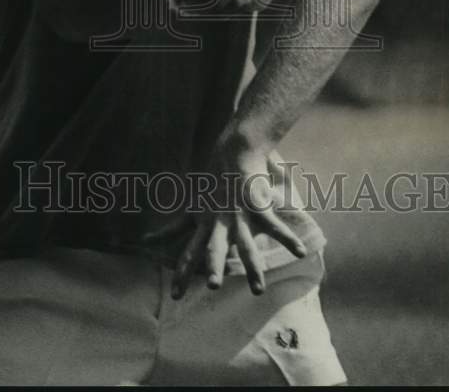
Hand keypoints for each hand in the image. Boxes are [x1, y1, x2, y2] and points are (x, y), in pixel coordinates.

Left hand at [171, 130, 306, 299]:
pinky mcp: (257, 205)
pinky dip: (287, 239)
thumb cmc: (211, 182)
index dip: (182, 273)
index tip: (175, 296)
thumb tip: (147, 241)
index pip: (189, 252)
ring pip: (245, 244)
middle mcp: (219, 222)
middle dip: (214, 265)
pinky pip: (274, 225)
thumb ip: (173, 227)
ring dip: (251, 266)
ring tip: (258, 289)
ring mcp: (238, 214)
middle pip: (215, 247)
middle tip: (213, 286)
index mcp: (203, 224)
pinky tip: (300, 253)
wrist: (233, 151)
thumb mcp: (190, 206)